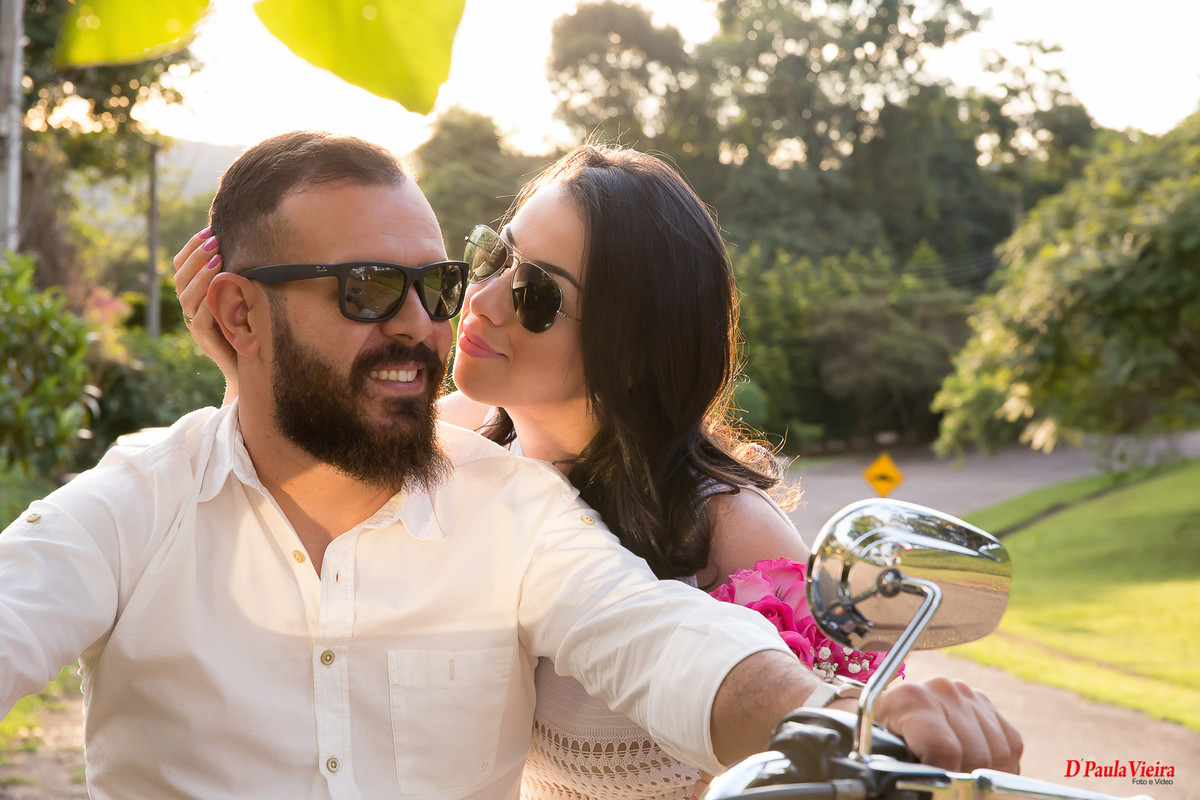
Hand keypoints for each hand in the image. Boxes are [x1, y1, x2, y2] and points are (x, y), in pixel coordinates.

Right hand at [173, 228, 238, 402]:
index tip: (208, 230)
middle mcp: (191, 308)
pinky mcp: (206, 342)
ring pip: (186, 298)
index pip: (182, 266)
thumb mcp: (246, 294)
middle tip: (214, 241)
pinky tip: (220, 291)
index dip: (191, 248)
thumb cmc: (254, 326)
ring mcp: (196, 326)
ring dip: (201, 277)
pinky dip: (207, 305)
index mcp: (196, 294)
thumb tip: (247, 241)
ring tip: (218, 260)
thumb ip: (239, 274)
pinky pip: (199, 321)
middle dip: (196, 257)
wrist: (257, 366)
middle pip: (180, 278)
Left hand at [872, 676, 1021, 772]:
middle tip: (950, 787)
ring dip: (985, 774)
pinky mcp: (986, 704)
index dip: (945, 779)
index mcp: (911, 699)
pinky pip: (1011, 744)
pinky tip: (975, 767)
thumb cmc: (882, 740)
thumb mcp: (885, 753)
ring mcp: (967, 694)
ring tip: (959, 777)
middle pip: (977, 755)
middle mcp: (942, 690)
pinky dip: (1001, 765)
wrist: (886, 715)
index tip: (936, 790)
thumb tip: (931, 783)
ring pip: (999, 753)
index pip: (945, 750)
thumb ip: (909, 769)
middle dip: (966, 781)